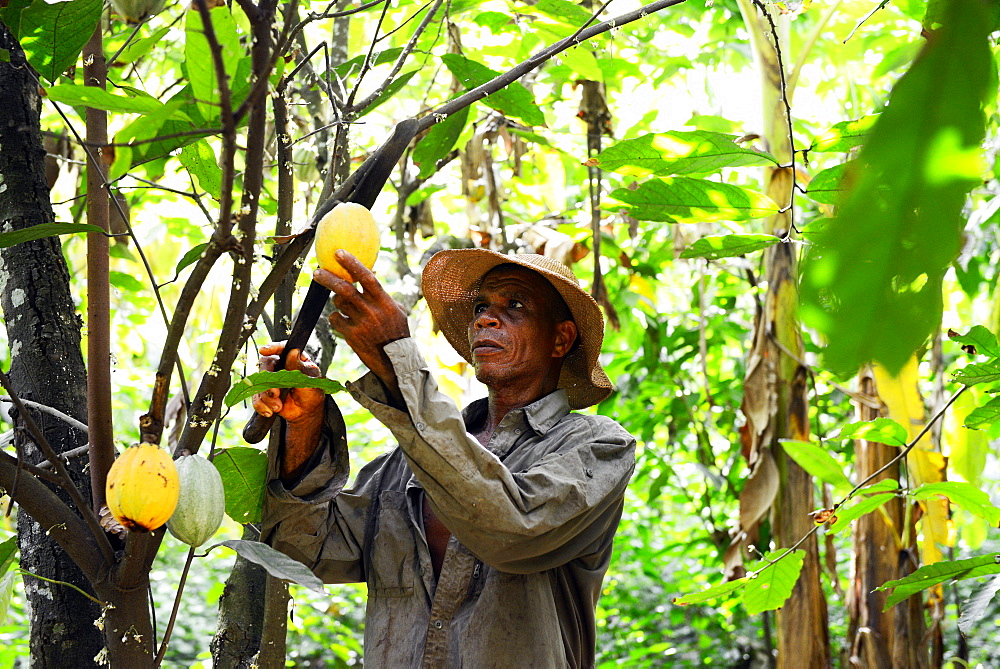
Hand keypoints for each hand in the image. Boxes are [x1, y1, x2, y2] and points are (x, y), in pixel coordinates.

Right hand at [252, 342, 325, 425]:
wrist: (306, 412)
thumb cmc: (311, 394)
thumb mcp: (309, 380)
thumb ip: (298, 367)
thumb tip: (293, 351)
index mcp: (293, 359)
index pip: (282, 348)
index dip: (272, 347)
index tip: (264, 350)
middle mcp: (280, 366)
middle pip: (265, 364)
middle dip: (268, 381)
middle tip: (274, 394)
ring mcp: (271, 379)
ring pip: (259, 383)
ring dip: (266, 397)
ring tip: (278, 406)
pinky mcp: (264, 392)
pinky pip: (256, 397)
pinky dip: (261, 405)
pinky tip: (270, 411)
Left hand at [314, 250, 408, 404]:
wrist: (396, 361)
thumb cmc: (397, 333)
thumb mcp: (397, 311)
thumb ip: (383, 295)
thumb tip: (372, 274)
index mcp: (384, 301)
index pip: (367, 277)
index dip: (352, 263)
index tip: (339, 252)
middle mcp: (372, 311)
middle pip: (345, 290)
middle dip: (329, 278)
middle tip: (317, 271)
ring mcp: (361, 324)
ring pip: (339, 304)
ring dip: (337, 302)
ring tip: (343, 305)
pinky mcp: (352, 336)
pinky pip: (336, 320)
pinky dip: (336, 318)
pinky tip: (343, 322)